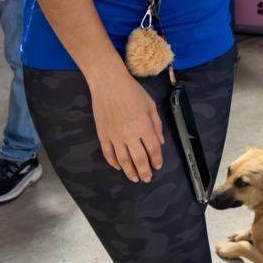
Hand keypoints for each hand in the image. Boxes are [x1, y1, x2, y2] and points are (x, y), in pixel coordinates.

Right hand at [89, 65, 163, 183]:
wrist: (108, 84)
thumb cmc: (132, 92)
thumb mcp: (150, 105)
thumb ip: (157, 125)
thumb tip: (160, 143)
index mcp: (144, 126)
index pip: (153, 149)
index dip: (156, 160)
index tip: (157, 166)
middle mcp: (129, 134)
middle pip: (139, 159)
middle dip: (144, 171)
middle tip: (146, 178)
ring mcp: (114, 136)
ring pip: (123, 161)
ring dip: (130, 172)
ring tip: (134, 178)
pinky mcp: (102, 136)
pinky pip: (108, 154)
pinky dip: (114, 163)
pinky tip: (119, 167)